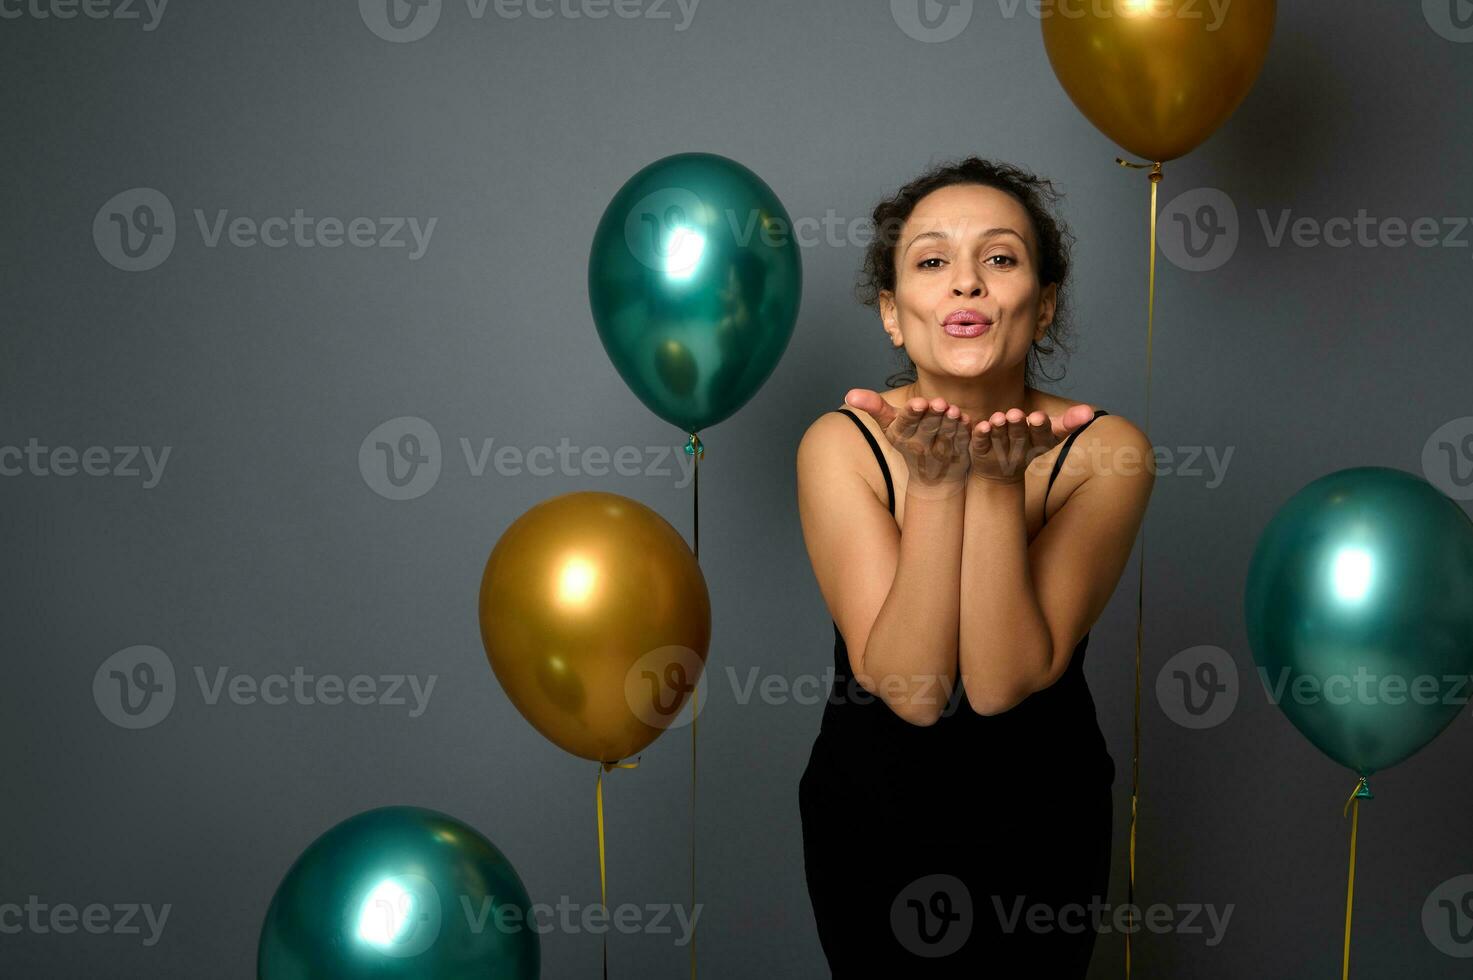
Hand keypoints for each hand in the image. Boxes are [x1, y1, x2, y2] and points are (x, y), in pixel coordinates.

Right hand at [845, 388, 971, 496]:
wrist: (932, 477)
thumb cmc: (908, 440)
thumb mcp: (890, 425)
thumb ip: (874, 407)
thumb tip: (848, 394)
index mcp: (902, 435)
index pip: (905, 423)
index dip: (912, 414)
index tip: (917, 403)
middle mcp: (919, 444)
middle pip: (927, 427)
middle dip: (932, 415)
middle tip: (939, 403)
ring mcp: (940, 450)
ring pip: (946, 433)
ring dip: (950, 423)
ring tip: (954, 410)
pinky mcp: (960, 453)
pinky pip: (964, 441)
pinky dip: (967, 431)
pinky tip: (969, 420)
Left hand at [968, 404, 1097, 484]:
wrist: (1000, 471)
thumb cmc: (1030, 442)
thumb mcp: (1051, 433)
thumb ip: (1068, 421)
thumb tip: (1089, 412)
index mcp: (1039, 444)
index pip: (1043, 437)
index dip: (1040, 428)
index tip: (1039, 417)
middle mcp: (1020, 450)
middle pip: (1020, 437)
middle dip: (1018, 426)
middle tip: (1015, 413)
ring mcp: (1000, 452)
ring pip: (999, 439)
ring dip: (998, 429)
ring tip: (998, 417)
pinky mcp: (981, 452)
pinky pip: (980, 443)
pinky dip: (980, 435)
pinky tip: (981, 426)